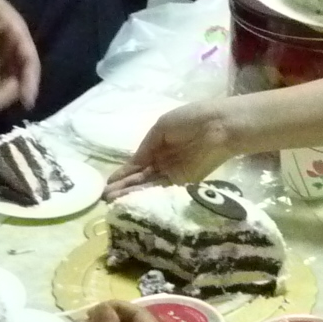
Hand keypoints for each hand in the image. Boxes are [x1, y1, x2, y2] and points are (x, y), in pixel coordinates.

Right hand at [105, 99, 237, 196]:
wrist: (217, 126)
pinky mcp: (184, 183)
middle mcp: (163, 162)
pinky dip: (145, 194)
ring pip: (148, 186)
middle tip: (105, 198)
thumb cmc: (190, 120)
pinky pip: (161, 189)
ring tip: (112, 202)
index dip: (123, 173)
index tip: (108, 184)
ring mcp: (173, 174)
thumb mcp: (161, 128)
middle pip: (141, 178)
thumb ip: (146, 147)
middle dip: (123, 187)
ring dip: (130, 193)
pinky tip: (129, 199)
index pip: (137, 163)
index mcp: (158, 146)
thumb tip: (133, 164)